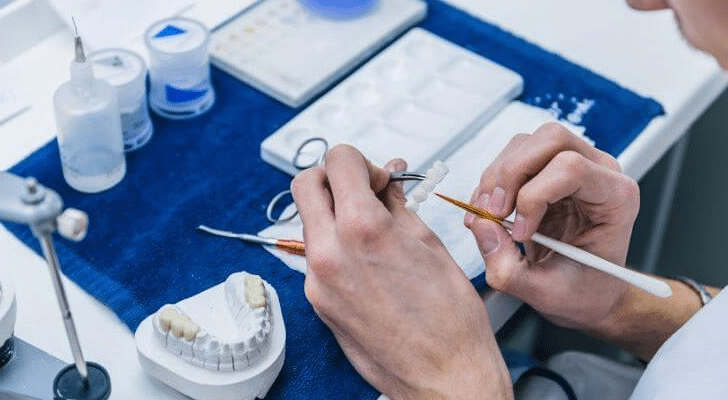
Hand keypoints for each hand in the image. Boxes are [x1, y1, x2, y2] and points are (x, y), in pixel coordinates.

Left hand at [292, 145, 512, 399]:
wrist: (443, 375)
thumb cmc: (449, 321)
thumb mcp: (430, 244)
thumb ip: (397, 205)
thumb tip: (385, 183)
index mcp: (362, 230)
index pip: (338, 160)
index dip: (361, 160)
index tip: (376, 174)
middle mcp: (329, 253)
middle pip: (305, 184)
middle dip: (333, 177)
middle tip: (362, 188)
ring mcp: (317, 280)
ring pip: (308, 221)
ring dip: (332, 212)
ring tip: (371, 225)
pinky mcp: (317, 301)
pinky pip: (315, 255)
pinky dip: (334, 244)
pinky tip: (365, 255)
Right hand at [467, 123, 641, 333]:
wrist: (587, 291)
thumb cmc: (582, 292)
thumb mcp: (546, 294)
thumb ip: (509, 269)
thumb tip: (481, 226)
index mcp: (616, 198)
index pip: (571, 168)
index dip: (534, 197)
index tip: (520, 235)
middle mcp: (599, 171)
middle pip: (550, 139)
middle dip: (511, 174)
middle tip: (492, 215)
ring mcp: (573, 163)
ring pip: (525, 144)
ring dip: (496, 179)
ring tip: (488, 217)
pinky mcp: (546, 169)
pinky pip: (511, 157)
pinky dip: (491, 184)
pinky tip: (489, 214)